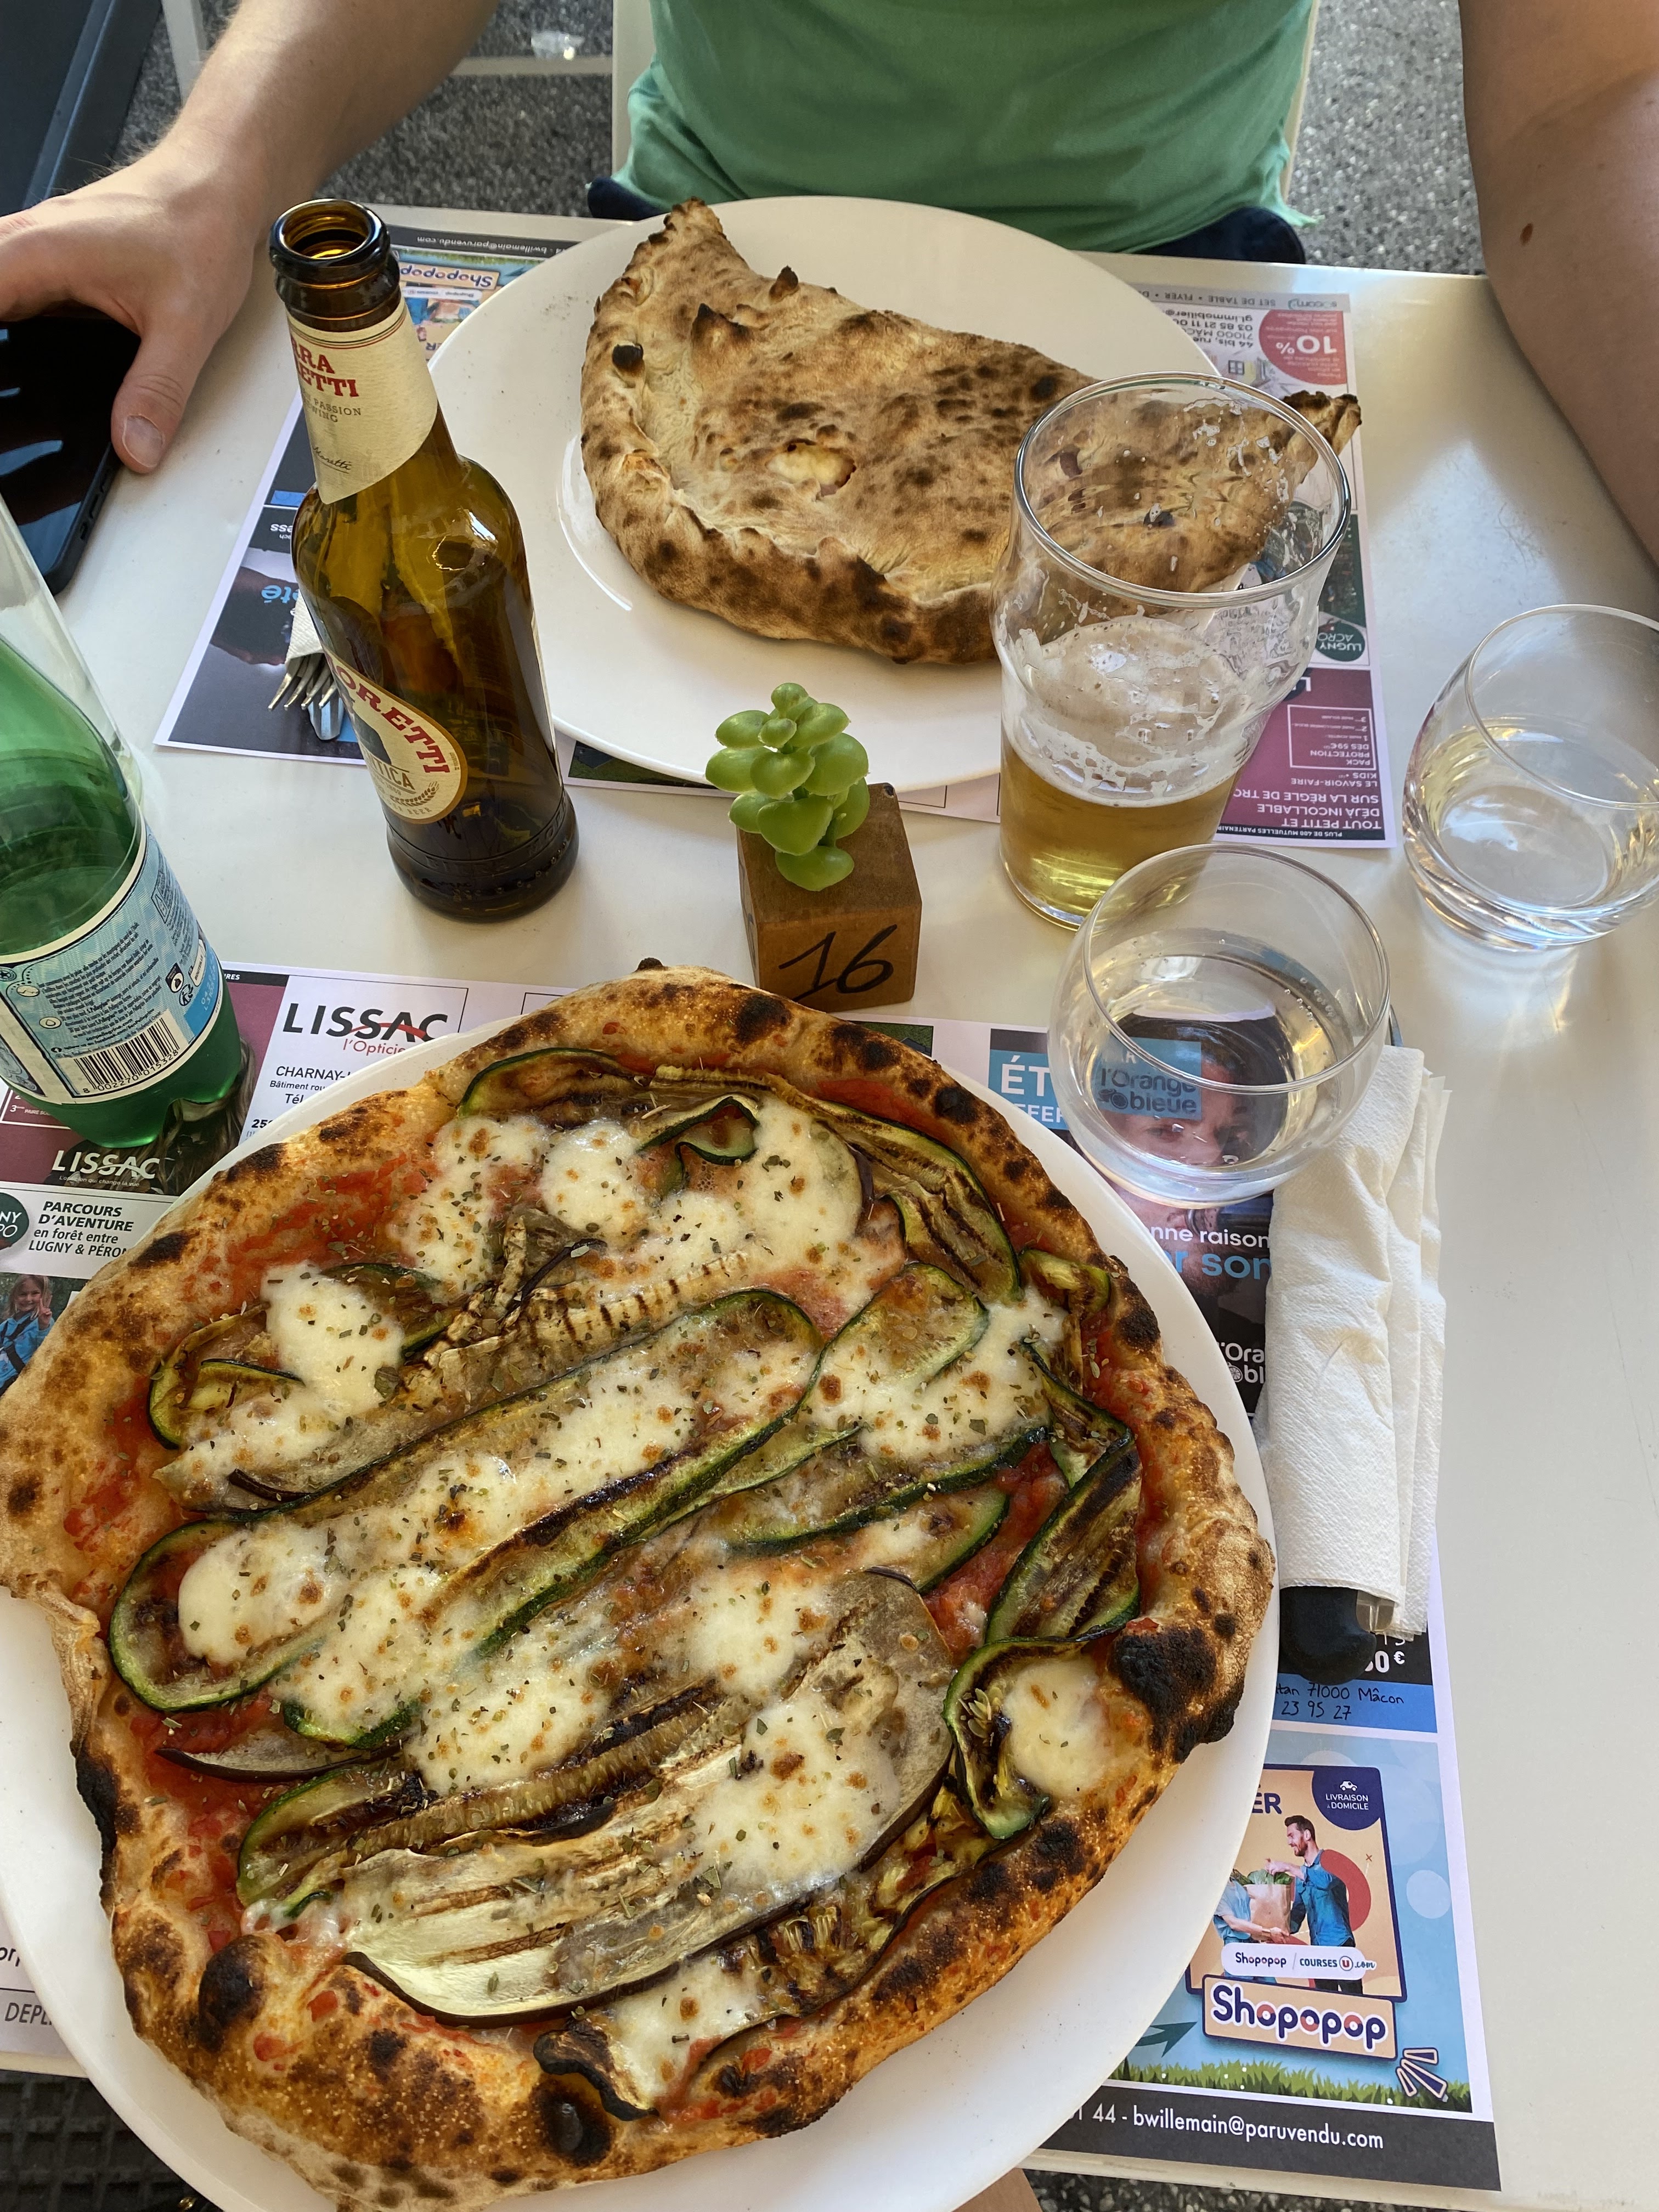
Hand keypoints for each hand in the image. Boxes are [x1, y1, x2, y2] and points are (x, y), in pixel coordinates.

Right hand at [0, 148, 262, 472]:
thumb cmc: (199, 228)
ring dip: (1, 345)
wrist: (217, 184)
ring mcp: (34, 251)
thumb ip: (156, 392)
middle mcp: (24, 245)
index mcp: (37, 253)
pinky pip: (12, 296)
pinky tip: (26, 366)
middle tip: (7, 409)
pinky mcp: (51, 261)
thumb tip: (136, 448)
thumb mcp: (186, 327)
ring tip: (12, 400)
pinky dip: (13, 329)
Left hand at [1263, 1858, 1296, 1874]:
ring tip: (1271, 1874)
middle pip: (1267, 1866)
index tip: (1265, 1866)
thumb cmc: (1283, 1866)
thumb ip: (1274, 1865)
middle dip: (1267, 1869)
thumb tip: (1272, 1869)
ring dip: (1270, 1872)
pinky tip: (1273, 1875)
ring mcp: (1275, 1866)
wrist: (1287, 1866)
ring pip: (1269, 1869)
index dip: (1265, 1864)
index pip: (1267, 1862)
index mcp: (1273, 1862)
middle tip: (1268, 1872)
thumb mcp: (1278, 1863)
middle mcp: (1273, 1863)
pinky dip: (1272, 1874)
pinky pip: (1273, 1872)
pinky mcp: (1277, 1869)